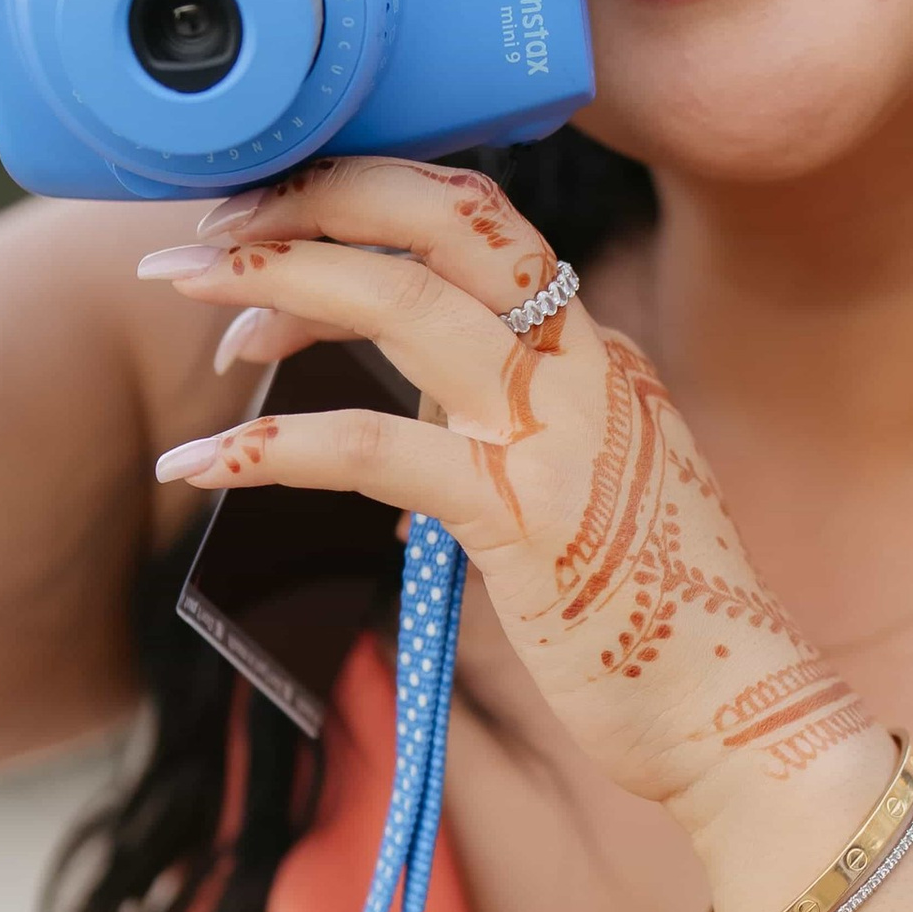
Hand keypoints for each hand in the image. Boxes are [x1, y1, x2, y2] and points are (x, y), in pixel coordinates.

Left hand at [143, 159, 879, 826]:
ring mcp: (553, 430)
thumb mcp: (592, 485)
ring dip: (275, 277)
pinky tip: (194, 463)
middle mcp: (581, 361)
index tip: (273, 227)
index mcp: (594, 348)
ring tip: (175, 284)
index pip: (475, 216)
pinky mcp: (518, 514)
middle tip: (206, 226)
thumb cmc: (656, 620)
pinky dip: (268, 445)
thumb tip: (415, 420)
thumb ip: (514, 429)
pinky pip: (370, 447)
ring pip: (400, 300)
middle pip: (442, 215)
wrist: (737, 715)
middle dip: (314, 196)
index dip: (364, 197)